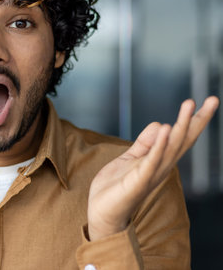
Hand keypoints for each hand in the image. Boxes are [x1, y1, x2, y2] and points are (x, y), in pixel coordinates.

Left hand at [87, 96, 218, 240]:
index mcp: (159, 160)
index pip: (181, 137)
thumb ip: (145, 143)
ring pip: (171, 148)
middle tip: (212, 99)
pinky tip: (166, 128)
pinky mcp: (137, 181)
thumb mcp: (131, 158)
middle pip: (182, 140)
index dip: (194, 120)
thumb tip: (161, 123)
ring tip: (189, 105)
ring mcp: (150, 174)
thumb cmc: (116, 187)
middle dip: (196, 120)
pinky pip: (151, 161)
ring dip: (181, 126)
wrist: (101, 213)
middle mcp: (160, 167)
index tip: (208, 101)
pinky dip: (159, 146)